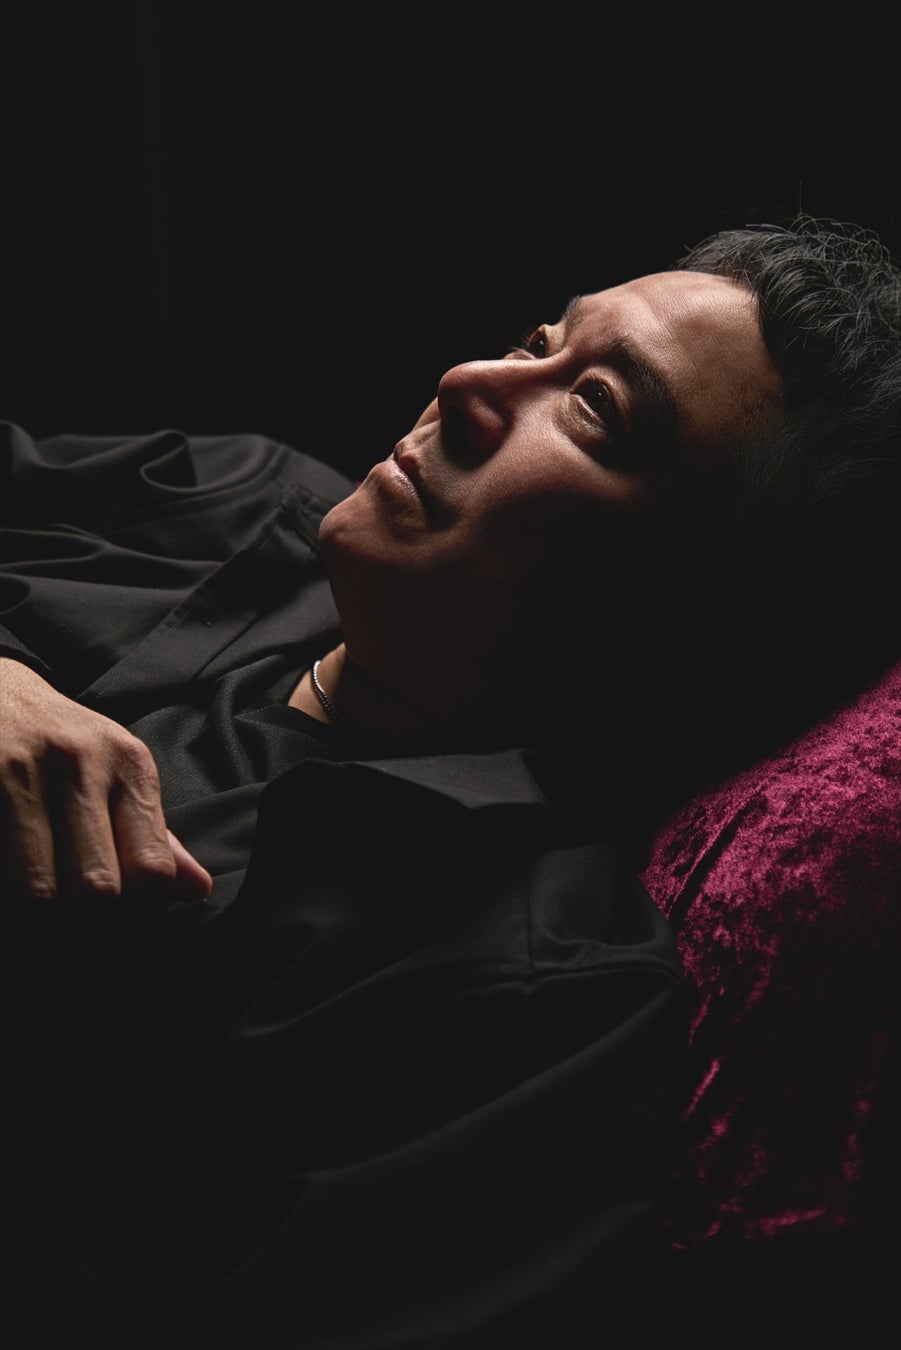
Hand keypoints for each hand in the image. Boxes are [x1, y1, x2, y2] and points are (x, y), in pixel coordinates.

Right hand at [0, 658, 210, 902]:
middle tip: (76, 920)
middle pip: (98, 889)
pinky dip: (6, 894)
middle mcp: (78, 764)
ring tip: (40, 906)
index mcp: (128, 765)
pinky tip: (12, 882)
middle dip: (88, 921)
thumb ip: (155, 834)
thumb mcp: (120, 772)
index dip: (140, 908)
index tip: (122, 914)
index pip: (151, 867)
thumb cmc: (67, 744)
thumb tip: (197, 889)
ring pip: (39, 893)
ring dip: (40, 916)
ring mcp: (19, 775)